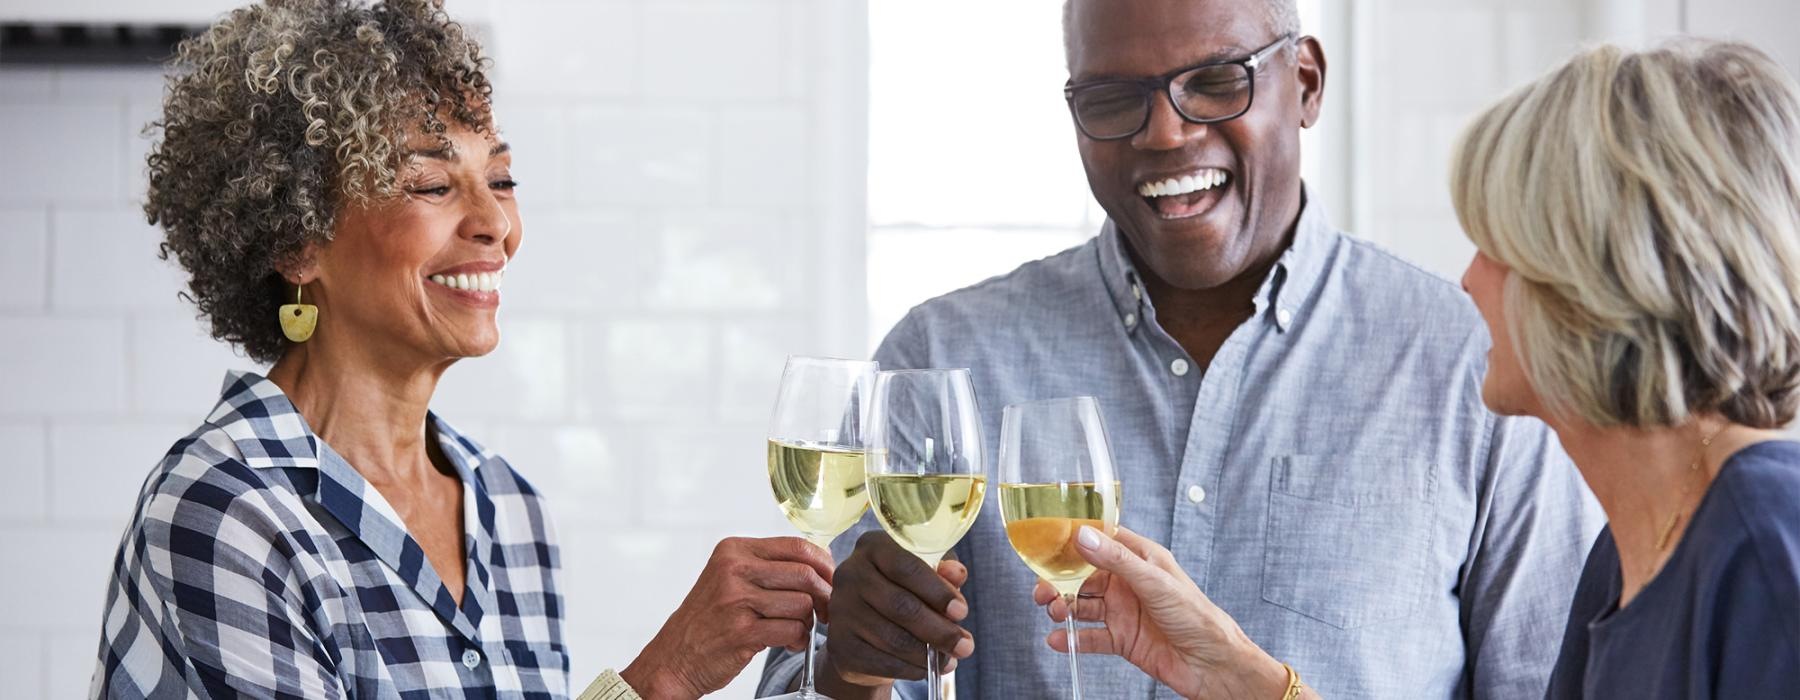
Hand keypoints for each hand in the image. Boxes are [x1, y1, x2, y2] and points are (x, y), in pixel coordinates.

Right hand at [621, 537, 833, 698]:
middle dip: (824, 596)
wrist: (674, 657)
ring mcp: (737, 600)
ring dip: (807, 622)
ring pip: (802, 604)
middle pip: (805, 574)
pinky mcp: (742, 631)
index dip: (824, 565)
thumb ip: (769, 567)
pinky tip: (788, 642)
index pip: (797, 546)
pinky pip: (793, 630)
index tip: (831, 581)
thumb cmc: (708, 619)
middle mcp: (734, 570)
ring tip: (794, 630)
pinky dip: (798, 640)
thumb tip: (823, 563)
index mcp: (734, 550)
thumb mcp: (730, 578)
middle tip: (826, 611)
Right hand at [814, 530, 974, 696]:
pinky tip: (925, 668)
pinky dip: (910, 669)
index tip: (961, 611)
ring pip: (893, 638)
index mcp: (873, 546)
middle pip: (901, 606)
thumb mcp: (925, 575)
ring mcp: (841, 610)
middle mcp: (850, 574)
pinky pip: (881, 661)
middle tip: (965, 646)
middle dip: (939, 630)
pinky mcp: (839, 644)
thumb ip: (943, 571)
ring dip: (927, 654)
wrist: (864, 628)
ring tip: (949, 660)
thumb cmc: (902, 592)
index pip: (906, 566)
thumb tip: (956, 574)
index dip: (937, 591)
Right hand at [1032, 526, 1293, 699]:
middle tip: (1042, 590)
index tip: (1047, 542)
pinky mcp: (1122, 640)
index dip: (1074, 540)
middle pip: (1083, 576)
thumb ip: (1116, 559)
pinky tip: (1059, 640)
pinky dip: (1072, 639)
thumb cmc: (1196, 615)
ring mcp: (1123, 612)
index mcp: (1140, 559)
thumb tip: (1083, 536)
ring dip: (1063, 607)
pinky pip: (1090, 637)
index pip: (1101, 540)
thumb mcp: (1154, 581)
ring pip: (1082, 605)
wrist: (1212, 663)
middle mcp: (1128, 583)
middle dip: (1059, 580)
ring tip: (1052, 612)